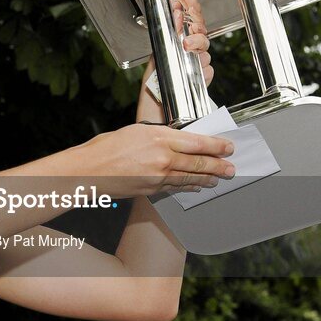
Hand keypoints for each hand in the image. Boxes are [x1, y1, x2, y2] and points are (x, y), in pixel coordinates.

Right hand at [72, 122, 234, 197]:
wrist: (88, 171)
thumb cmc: (106, 148)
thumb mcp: (136, 131)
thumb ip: (159, 136)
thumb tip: (176, 141)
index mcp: (159, 137)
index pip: (196, 142)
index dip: (216, 146)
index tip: (228, 147)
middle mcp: (162, 157)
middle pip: (198, 163)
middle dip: (218, 166)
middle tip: (232, 168)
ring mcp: (157, 176)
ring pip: (189, 177)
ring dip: (207, 179)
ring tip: (220, 179)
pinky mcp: (151, 189)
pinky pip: (176, 187)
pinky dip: (189, 186)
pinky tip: (196, 186)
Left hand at [136, 0, 212, 122]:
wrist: (155, 116)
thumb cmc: (152, 92)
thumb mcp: (154, 58)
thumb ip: (165, 38)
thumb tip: (173, 12)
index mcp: (174, 43)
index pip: (187, 14)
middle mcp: (187, 52)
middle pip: (199, 26)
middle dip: (192, 17)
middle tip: (182, 12)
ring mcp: (195, 65)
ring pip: (205, 45)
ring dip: (196, 41)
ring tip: (186, 44)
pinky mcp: (201, 80)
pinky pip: (206, 68)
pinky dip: (200, 65)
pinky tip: (193, 64)